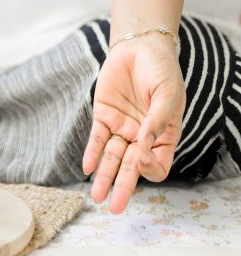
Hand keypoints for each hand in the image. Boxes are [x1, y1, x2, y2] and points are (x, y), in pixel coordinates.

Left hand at [82, 34, 184, 213]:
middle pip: (131, 168)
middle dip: (122, 187)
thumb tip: (143, 147)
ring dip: (104, 176)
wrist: (140, 48)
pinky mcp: (104, 116)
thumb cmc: (161, 71)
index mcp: (164, 135)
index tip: (142, 155)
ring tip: (96, 196)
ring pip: (111, 158)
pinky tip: (87, 168)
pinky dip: (92, 153)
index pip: (157, 164)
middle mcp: (142, 136)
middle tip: (114, 208)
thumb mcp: (168, 95)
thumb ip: (156, 121)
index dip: (149, 167)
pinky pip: (97, 139)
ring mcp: (122, 128)